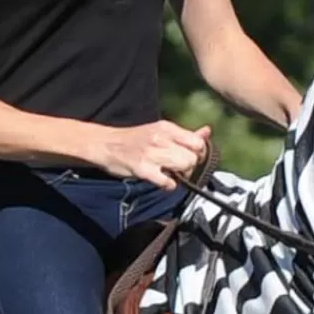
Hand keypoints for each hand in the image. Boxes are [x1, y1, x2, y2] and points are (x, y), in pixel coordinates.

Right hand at [95, 119, 211, 189]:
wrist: (106, 144)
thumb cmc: (134, 140)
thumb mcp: (160, 131)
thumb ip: (184, 135)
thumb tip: (207, 132)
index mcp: (167, 128)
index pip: (197, 142)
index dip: (198, 153)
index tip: (190, 157)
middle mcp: (161, 138)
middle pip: (193, 157)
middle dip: (190, 166)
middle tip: (179, 168)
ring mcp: (152, 154)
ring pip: (184, 167)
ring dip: (181, 175)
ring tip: (170, 174)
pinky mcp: (143, 169)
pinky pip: (167, 181)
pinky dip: (168, 185)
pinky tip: (162, 181)